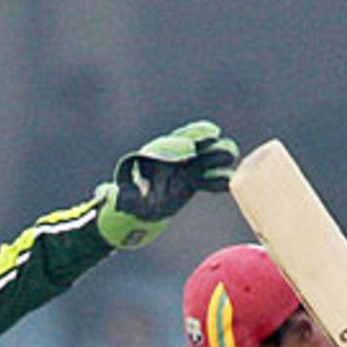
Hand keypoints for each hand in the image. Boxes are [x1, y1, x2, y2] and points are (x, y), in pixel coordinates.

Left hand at [96, 120, 238, 248]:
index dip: (178, 146)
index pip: (166, 147)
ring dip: (217, 155)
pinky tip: (229, 181)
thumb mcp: (124, 199)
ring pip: (204, 158)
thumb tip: (117, 199)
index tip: (189, 148)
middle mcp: (172, 157)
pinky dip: (218, 180)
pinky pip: (208, 179)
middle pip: (189, 144)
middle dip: (201, 140)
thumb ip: (124, 197)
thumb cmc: (131, 200)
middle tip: (214, 137)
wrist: (142, 208)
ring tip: (229, 155)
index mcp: (153, 155)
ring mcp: (185, 167)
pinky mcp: (194, 180)